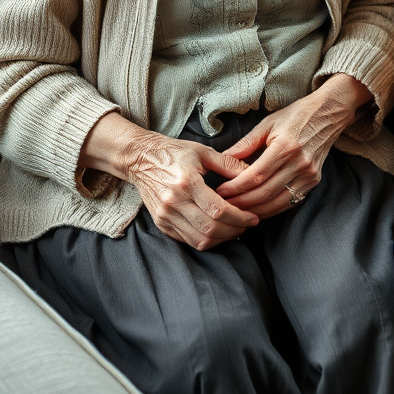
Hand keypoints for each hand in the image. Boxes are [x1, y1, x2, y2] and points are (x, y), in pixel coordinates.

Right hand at [123, 130, 260, 250]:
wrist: (140, 159)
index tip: (253, 217)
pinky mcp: (161, 223)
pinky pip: (187, 240)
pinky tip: (218, 231)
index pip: (218, 209)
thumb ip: (229, 164)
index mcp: (187, 182)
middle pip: (210, 229)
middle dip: (234, 230)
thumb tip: (253, 174)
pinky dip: (205, 240)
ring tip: (235, 229)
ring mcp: (165, 215)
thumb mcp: (203, 152)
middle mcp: (174, 202)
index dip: (239, 217)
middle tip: (247, 225)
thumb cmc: (174, 152)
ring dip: (221, 239)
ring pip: (199, 240)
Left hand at [216, 74, 370, 217]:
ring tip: (237, 212)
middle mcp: (300, 163)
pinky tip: (258, 210)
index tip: (220, 191)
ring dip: (255, 211)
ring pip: (277, 203)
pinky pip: (290, 202)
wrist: (328, 114)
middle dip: (241, 203)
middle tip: (224, 205)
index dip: (236, 187)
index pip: (256, 175)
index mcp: (286, 146)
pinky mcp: (314, 181)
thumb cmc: (296, 116)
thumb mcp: (268, 123)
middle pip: (265, 193)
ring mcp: (309, 175)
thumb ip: (246, 143)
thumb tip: (223, 159)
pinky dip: (272, 209)